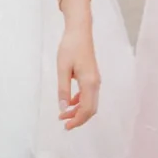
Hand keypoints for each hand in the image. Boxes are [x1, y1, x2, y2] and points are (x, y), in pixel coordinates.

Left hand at [57, 13, 100, 130]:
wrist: (80, 31)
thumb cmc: (70, 47)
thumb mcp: (62, 69)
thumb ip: (63, 90)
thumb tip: (63, 108)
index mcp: (89, 83)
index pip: (87, 109)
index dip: (77, 120)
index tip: (66, 126)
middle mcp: (95, 83)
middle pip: (91, 109)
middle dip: (78, 118)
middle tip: (64, 123)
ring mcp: (95, 80)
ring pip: (90, 103)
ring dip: (78, 111)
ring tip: (63, 114)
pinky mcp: (92, 77)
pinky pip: (88, 95)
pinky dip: (79, 102)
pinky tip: (69, 102)